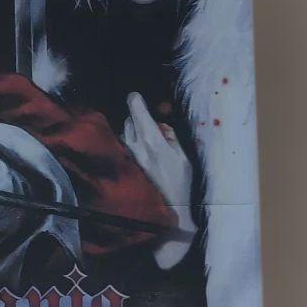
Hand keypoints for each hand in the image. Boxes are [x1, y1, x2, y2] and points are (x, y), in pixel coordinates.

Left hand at [122, 92, 195, 268]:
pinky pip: (124, 145)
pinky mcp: (123, 163)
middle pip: (130, 120)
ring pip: (125, 132)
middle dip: (139, 119)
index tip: (135, 96)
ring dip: (134, 132)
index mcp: (151, 140)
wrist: (168, 210)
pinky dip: (131, 145)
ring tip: (148, 145)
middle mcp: (134, 145)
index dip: (136, 100)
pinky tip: (142, 156)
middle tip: (153, 128)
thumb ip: (170, 136)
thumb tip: (161, 126)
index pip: (136, 110)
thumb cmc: (179, 182)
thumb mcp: (183, 156)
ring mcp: (126, 155)